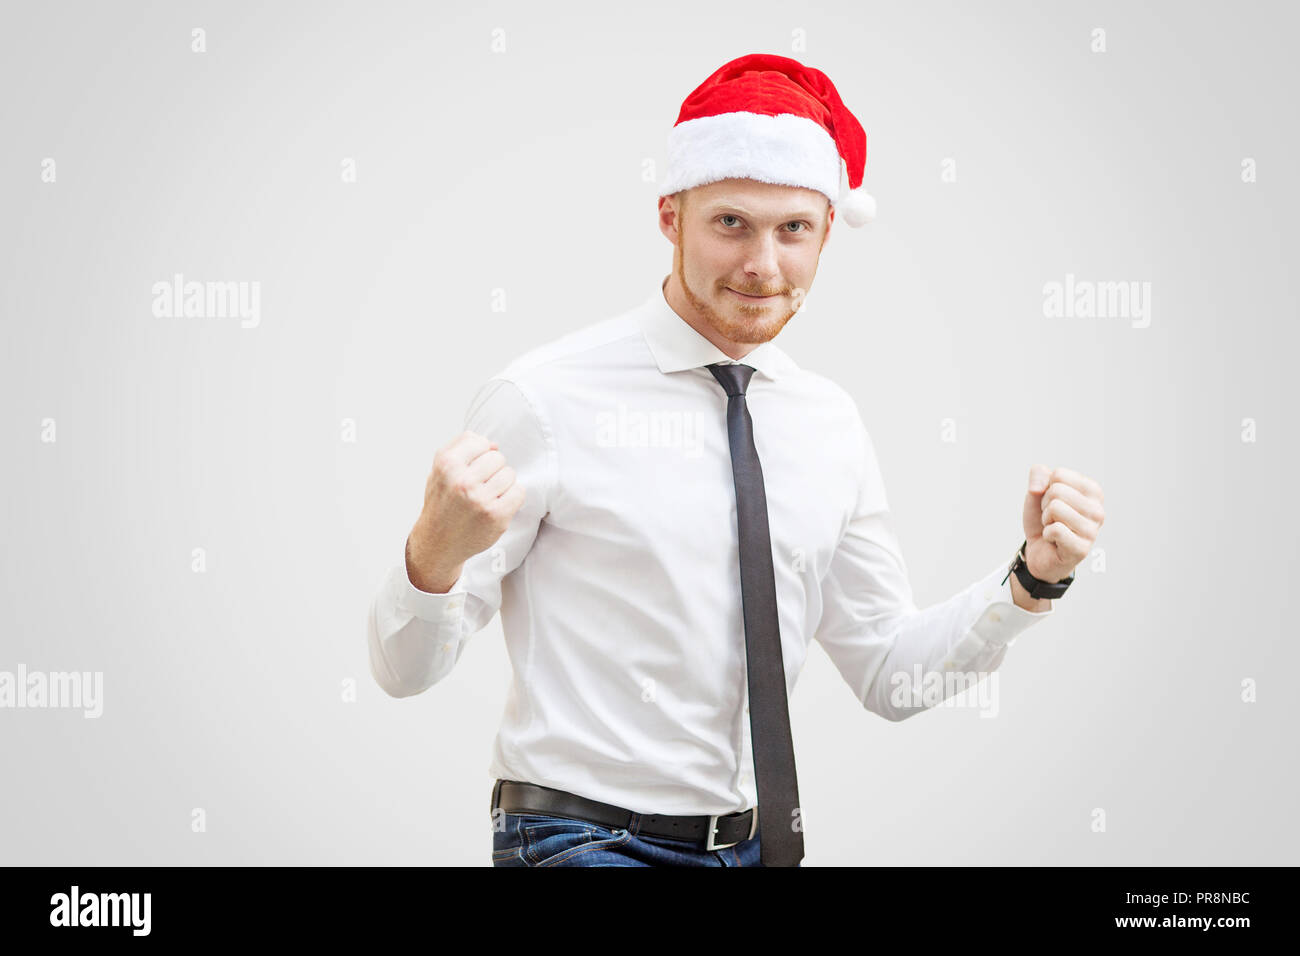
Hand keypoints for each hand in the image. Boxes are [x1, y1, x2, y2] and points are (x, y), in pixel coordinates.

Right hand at [408, 430, 525, 586]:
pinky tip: (498, 504)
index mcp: (447, 464)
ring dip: (503, 484)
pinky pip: (519, 492)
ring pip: (509, 474)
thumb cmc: (442, 502)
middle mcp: (462, 481)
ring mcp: (480, 499)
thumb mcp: (439, 468)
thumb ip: (462, 446)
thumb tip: (493, 444)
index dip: (481, 454)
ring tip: (488, 495)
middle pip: (497, 458)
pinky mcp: (496, 515)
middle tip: (480, 485)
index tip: (473, 468)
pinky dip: (512, 497)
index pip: (480, 442)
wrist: (438, 542)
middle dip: (492, 469)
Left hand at [1021, 465, 1104, 582]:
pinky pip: (1054, 530)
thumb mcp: (1037, 491)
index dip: (1047, 489)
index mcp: (1093, 491)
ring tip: (1054, 528)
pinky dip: (1046, 534)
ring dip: (1046, 520)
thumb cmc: (1044, 518)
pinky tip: (1054, 540)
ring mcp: (1092, 531)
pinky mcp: (1082, 549)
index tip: (1053, 502)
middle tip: (1052, 518)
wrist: (1039, 550)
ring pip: (1055, 508)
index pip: (1059, 475)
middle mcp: (1098, 510)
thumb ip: (1038, 474)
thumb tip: (1038, 487)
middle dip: (1045, 505)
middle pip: (1056, 491)